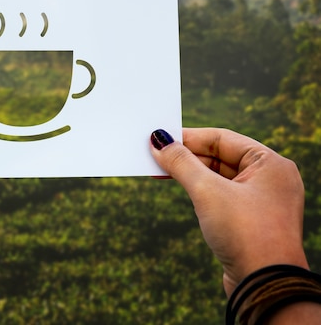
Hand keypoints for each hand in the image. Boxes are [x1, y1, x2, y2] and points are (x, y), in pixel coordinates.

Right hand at [149, 127, 307, 295]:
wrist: (266, 287)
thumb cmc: (245, 233)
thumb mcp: (207, 191)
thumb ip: (181, 162)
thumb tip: (158, 141)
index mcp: (270, 163)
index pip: (221, 138)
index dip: (188, 137)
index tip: (159, 138)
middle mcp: (270, 178)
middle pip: (219, 156)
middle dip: (186, 157)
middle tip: (154, 156)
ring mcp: (262, 200)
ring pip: (218, 177)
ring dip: (189, 174)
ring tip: (159, 172)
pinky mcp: (251, 220)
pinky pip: (221, 195)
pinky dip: (199, 191)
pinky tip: (180, 189)